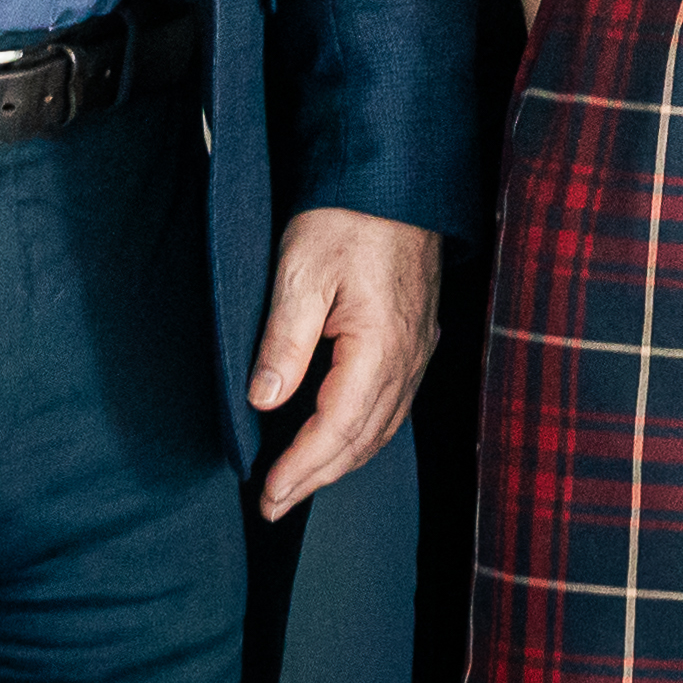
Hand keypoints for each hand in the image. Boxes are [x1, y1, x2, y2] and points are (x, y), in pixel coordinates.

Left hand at [247, 207, 443, 522]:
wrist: (394, 178)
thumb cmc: (347, 215)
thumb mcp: (301, 271)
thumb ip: (284, 341)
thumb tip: (264, 402)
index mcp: (381, 344)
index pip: (339, 427)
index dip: (303, 467)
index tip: (270, 493)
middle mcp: (409, 356)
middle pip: (364, 438)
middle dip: (317, 477)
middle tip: (274, 505)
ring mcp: (418, 349)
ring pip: (381, 427)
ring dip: (340, 462)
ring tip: (298, 484)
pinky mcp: (415, 338)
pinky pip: (391, 405)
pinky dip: (361, 434)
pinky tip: (337, 440)